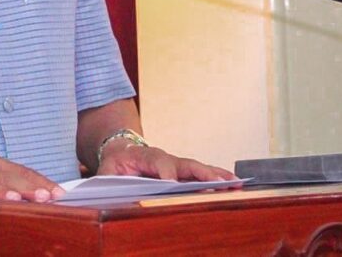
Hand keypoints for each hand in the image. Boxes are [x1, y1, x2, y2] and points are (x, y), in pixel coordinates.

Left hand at [97, 141, 238, 183]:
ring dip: (216, 176)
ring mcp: (175, 163)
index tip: (173, 184)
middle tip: (217, 183)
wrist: (121, 150)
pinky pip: (201, 174)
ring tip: (235, 183)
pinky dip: (217, 178)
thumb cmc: (114, 164)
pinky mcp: (182, 171)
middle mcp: (165, 158)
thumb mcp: (105, 171)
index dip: (166, 173)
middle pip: (185, 164)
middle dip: (201, 173)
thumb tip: (113, 191)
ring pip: (198, 169)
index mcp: (144, 156)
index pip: (158, 163)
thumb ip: (108, 180)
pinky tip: (233, 183)